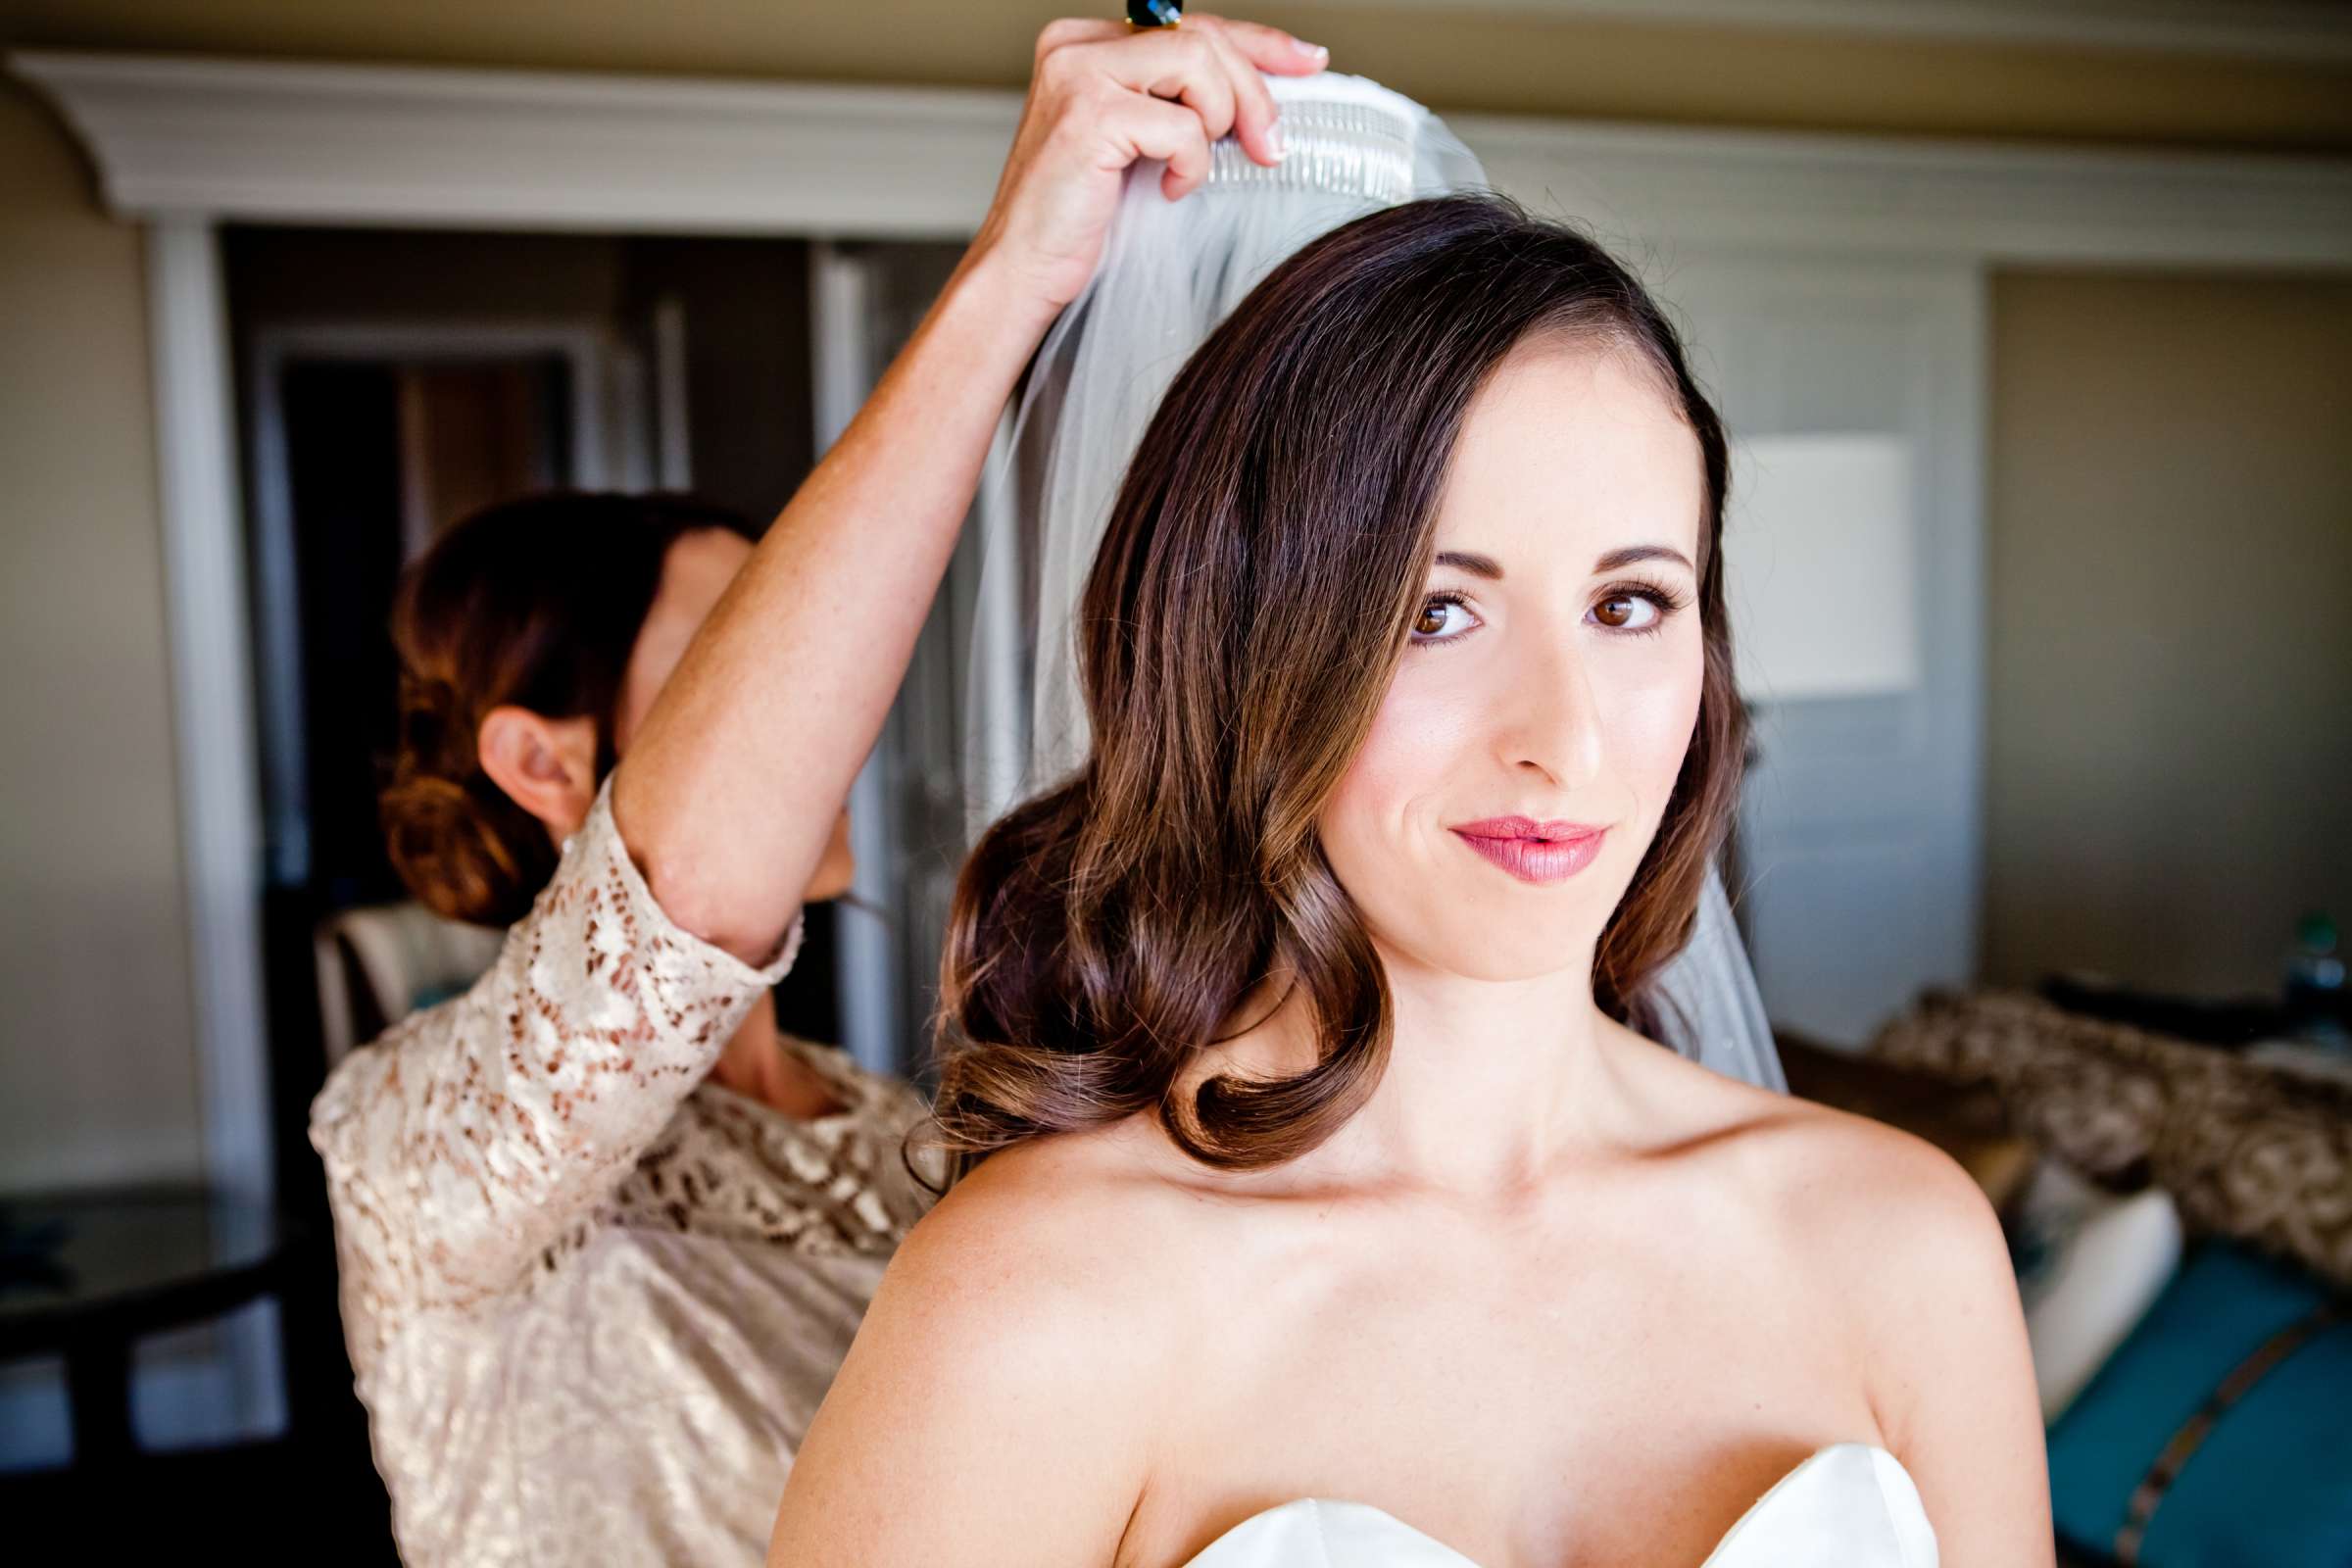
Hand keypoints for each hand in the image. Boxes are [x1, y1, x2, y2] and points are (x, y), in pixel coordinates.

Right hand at [964, 13, 1330, 322]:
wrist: (1022, 269)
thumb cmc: (1078, 217)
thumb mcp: (1138, 142)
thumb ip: (1180, 101)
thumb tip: (1267, 89)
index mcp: (1086, 42)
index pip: (1191, 24)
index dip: (1258, 42)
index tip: (1307, 64)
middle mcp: (1076, 46)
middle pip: (1203, 37)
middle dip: (1253, 93)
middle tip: (1269, 146)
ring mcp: (1078, 74)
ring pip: (1199, 64)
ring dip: (1223, 121)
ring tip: (1201, 166)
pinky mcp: (1089, 115)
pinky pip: (1182, 125)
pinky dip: (1191, 164)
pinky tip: (1169, 189)